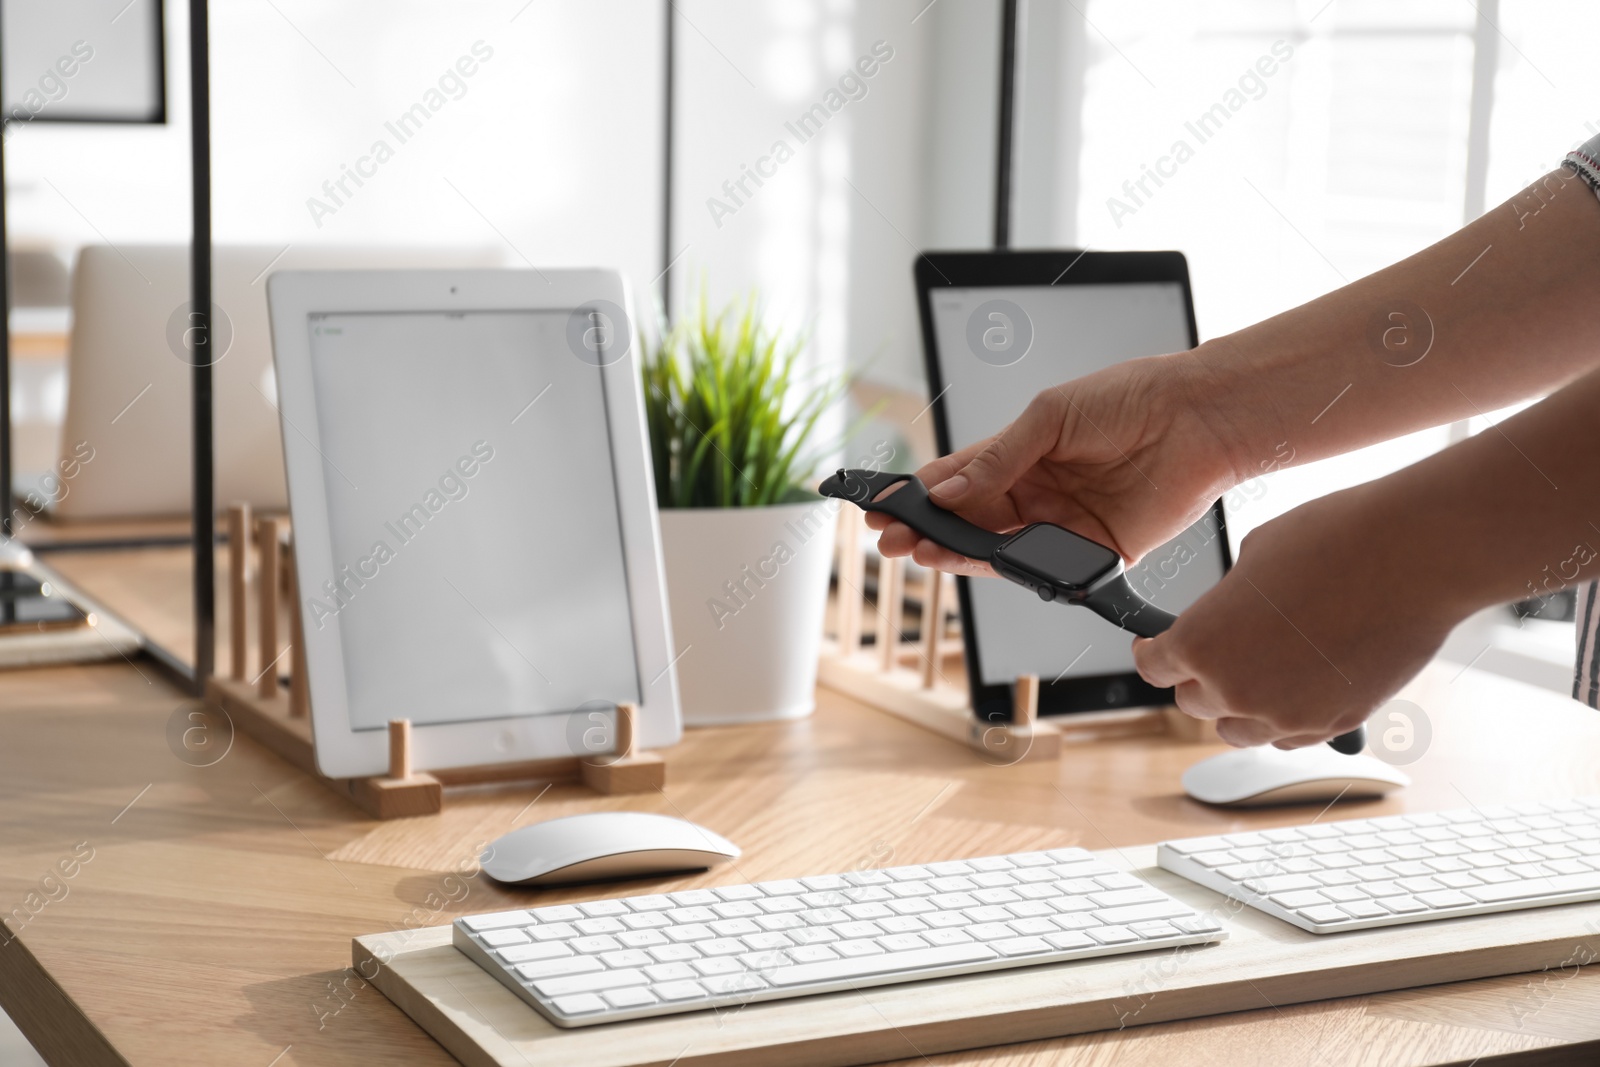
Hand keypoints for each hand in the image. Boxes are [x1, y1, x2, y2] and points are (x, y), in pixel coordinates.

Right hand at [868, 355, 1238, 573]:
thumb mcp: (1050, 415)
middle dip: (924, 530)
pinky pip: (1040, 568)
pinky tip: (967, 558)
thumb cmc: (1131, 399)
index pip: (958, 480)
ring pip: (995, 549)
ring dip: (952, 552)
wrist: (1198, 419)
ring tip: (916, 550)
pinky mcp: (1094, 553)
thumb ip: (998, 458)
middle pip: (968, 521)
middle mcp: (1038, 492)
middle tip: (887, 538)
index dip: (919, 493)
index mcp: (1023, 454)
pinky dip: (1001, 567)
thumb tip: (946, 488)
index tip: (881, 503)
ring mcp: (1063, 524)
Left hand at [1132, 486, 1456, 747]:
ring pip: (1239, 730)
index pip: (1155, 668)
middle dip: (1199, 678)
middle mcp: (1235, 689)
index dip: (1154, 654)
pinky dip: (1284, 718)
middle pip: (1193, 703)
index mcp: (1200, 642)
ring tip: (1256, 674)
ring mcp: (1286, 714)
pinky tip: (1295, 687)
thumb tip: (1229, 615)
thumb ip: (1227, 601)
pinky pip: (1290, 737)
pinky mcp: (1334, 723)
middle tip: (1215, 653)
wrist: (1412, 556)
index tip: (1157, 649)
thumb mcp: (1253, 556)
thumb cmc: (1333, 540)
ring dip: (1238, 707)